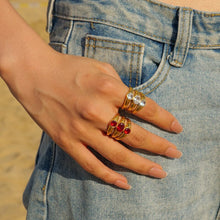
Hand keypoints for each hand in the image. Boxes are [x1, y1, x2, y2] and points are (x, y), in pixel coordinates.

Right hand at [5, 50, 182, 189]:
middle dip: (159, 145)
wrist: (36, 74)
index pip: (145, 108)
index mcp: (108, 88)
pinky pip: (91, 164)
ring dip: (142, 165)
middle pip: (136, 135)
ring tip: (159, 172)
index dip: (164, 119)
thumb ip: (120, 86)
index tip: (176, 128)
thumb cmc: (70, 68)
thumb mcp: (101, 68)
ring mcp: (81, 129)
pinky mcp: (67, 141)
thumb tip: (135, 103)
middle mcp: (97, 111)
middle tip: (175, 153)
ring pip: (118, 154)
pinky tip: (125, 183)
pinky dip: (109, 177)